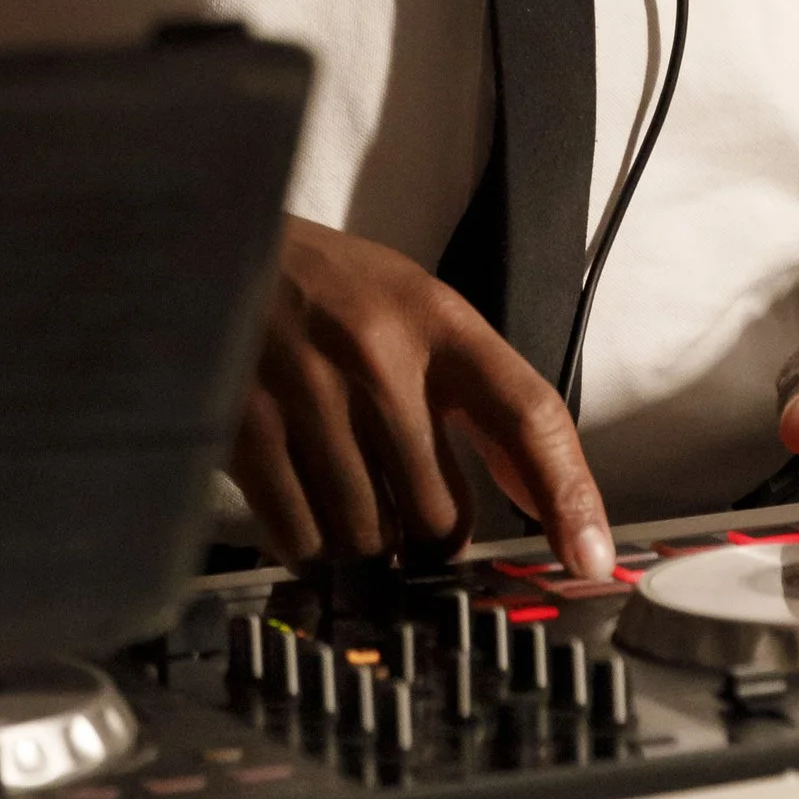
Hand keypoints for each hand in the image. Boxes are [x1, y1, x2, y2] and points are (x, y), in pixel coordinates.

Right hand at [232, 215, 614, 579]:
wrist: (209, 240)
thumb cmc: (325, 287)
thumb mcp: (411, 307)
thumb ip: (475, 393)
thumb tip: (543, 499)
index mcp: (435, 317)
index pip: (527, 413)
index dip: (568, 495)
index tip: (589, 559)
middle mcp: (379, 353)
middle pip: (440, 512)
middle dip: (430, 539)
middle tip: (411, 521)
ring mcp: (307, 391)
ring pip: (370, 535)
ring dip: (368, 548)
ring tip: (351, 507)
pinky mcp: (244, 426)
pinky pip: (302, 535)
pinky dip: (312, 547)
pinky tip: (306, 514)